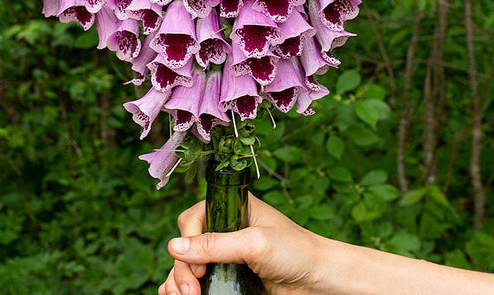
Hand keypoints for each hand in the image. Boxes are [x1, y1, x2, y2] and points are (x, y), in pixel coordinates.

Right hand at [159, 193, 328, 294]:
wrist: (319, 281)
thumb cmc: (295, 252)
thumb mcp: (254, 244)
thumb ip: (215, 245)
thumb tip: (174, 247)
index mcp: (232, 207)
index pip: (193, 219)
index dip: (188, 243)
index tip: (198, 268)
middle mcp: (226, 228)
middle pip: (187, 245)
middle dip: (183, 269)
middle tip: (191, 292)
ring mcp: (226, 254)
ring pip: (188, 265)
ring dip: (180, 281)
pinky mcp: (229, 276)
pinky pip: (199, 281)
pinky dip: (186, 288)